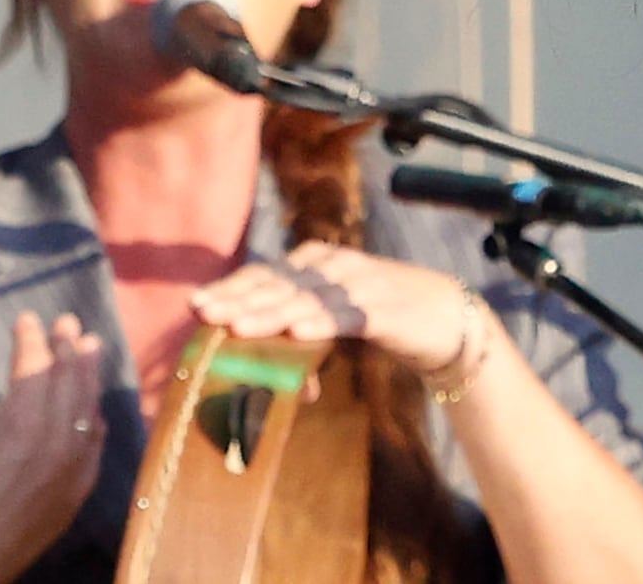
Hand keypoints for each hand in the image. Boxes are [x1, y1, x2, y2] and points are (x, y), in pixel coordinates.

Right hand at [0, 312, 106, 583]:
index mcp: (17, 420)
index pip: (34, 362)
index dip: (31, 336)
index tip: (26, 319)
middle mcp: (53, 439)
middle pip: (69, 377)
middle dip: (67, 346)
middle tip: (66, 323)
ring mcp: (71, 466)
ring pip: (89, 406)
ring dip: (87, 374)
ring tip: (87, 347)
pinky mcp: (77, 490)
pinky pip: (96, 443)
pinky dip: (94, 417)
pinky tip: (91, 405)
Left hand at [188, 242, 491, 388]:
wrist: (446, 317)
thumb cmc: (381, 318)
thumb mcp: (333, 322)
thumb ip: (299, 338)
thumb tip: (260, 378)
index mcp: (317, 264)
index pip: (265, 275)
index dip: (231, 289)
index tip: (196, 306)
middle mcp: (334, 266)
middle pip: (278, 285)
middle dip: (237, 300)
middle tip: (203, 314)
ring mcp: (359, 283)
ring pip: (305, 299)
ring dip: (269, 313)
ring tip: (236, 327)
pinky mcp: (383, 307)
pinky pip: (346, 315)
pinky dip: (320, 322)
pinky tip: (297, 333)